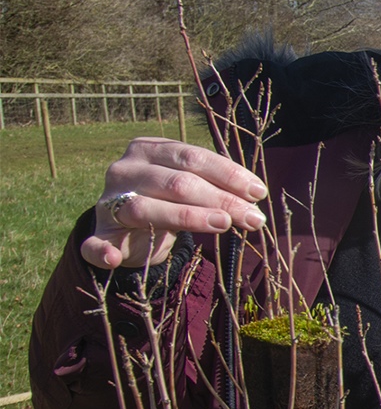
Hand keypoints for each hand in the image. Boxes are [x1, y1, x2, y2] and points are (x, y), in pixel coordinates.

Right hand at [82, 137, 267, 269]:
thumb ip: (215, 186)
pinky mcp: (98, 234)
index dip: (228, 174)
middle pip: (177, 183)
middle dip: (221, 200)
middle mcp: (124, 170)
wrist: (127, 225)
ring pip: (146, 209)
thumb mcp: (189, 183)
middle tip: (253, 218)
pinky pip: (94, 244)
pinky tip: (113, 258)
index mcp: (148, 149)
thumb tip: (255, 197)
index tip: (258, 192)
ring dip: (187, 218)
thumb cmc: (167, 198)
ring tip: (223, 224)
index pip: (192, 157)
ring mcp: (108, 202)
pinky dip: (102, 252)